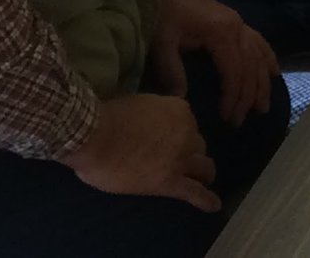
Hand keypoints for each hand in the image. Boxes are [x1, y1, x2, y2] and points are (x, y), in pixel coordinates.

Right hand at [62, 92, 217, 209]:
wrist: (95, 137)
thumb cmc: (107, 119)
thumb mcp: (138, 104)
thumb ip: (151, 114)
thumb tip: (145, 124)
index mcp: (178, 110)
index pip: (186, 123)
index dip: (178, 132)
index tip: (168, 138)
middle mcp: (186, 132)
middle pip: (197, 144)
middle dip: (191, 152)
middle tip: (180, 159)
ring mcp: (180, 158)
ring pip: (202, 167)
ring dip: (202, 172)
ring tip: (201, 180)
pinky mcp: (169, 181)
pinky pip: (194, 192)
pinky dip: (205, 200)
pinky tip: (213, 206)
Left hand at [150, 0, 273, 127]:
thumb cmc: (164, 15)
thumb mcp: (163, 44)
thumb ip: (172, 72)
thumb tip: (182, 102)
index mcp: (221, 33)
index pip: (234, 70)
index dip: (233, 96)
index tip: (227, 117)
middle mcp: (238, 29)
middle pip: (250, 67)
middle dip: (247, 96)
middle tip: (240, 121)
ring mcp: (241, 25)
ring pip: (259, 57)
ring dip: (262, 83)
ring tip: (262, 107)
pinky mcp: (238, 24)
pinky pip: (260, 43)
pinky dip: (268, 59)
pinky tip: (274, 73)